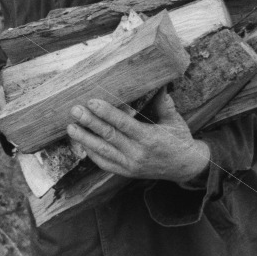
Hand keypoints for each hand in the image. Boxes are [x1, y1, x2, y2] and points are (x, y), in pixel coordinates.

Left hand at [66, 92, 210, 182]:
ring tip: (70, 127)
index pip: (124, 124)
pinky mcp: (126, 172)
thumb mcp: (175, 121)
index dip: (106, 113)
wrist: (186, 168)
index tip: (92, 102)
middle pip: (109, 136)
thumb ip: (165, 104)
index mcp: (149, 138)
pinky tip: (81, 142)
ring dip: (85, 138)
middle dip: (90, 122)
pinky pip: (105, 163)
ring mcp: (130, 165)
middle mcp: (138, 153)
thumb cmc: (179, 140)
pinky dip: (91, 153)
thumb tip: (159, 83)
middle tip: (74, 110)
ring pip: (103, 151)